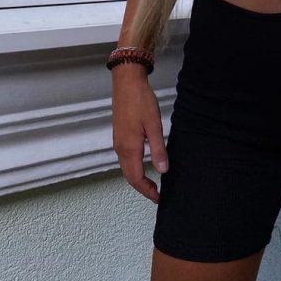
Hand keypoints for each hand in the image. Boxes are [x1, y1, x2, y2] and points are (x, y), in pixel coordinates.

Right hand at [111, 64, 169, 203]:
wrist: (126, 82)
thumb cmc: (141, 102)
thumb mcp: (154, 126)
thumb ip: (158, 150)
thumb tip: (163, 172)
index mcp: (129, 148)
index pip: (136, 178)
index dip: (147, 190)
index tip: (159, 197)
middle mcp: (120, 148)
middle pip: (129, 176)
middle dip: (142, 188)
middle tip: (156, 194)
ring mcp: (118, 141)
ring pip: (126, 168)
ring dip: (137, 178)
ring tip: (151, 183)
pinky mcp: (119, 135)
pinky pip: (124, 158)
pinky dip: (133, 167)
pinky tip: (143, 164)